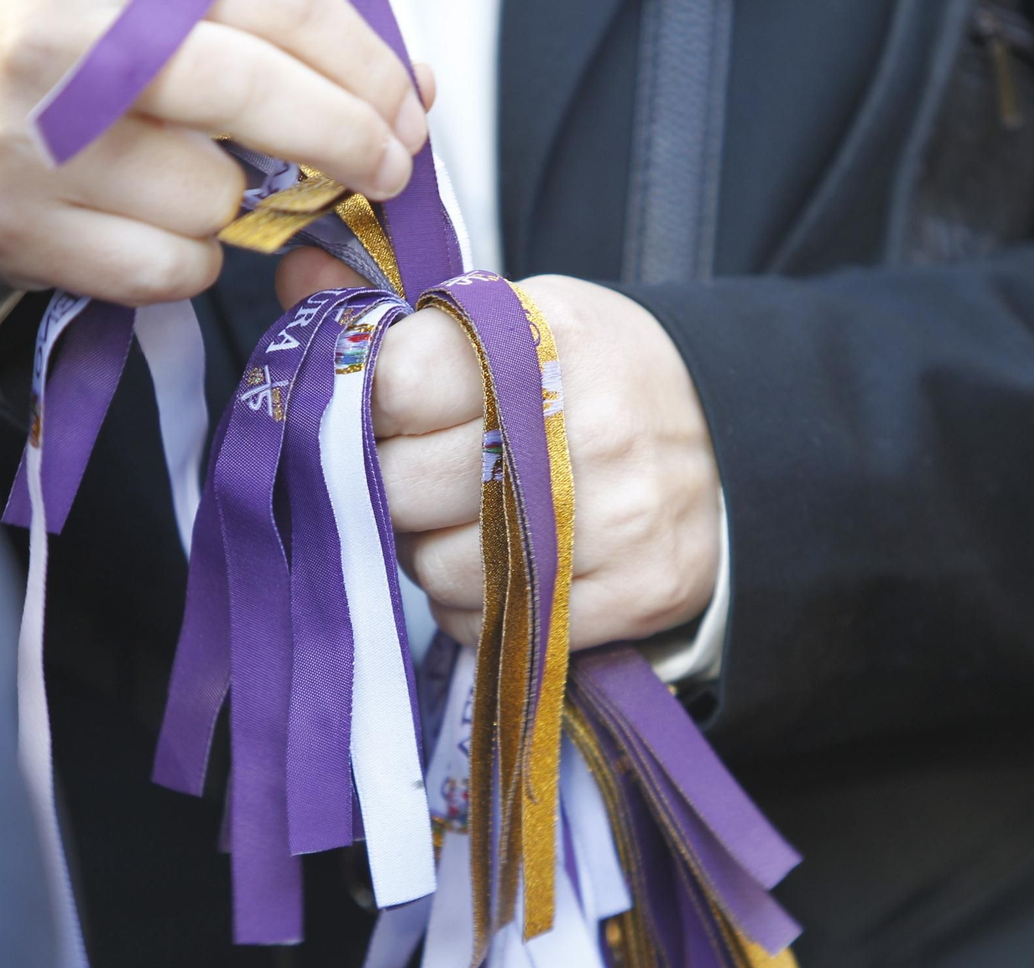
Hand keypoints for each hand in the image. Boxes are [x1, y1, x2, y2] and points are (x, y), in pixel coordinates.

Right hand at [0, 0, 432, 305]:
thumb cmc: (66, 57)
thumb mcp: (151, 11)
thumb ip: (274, 33)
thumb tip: (412, 87)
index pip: (275, 3)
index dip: (363, 62)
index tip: (411, 105)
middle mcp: (70, 51)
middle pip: (250, 95)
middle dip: (346, 136)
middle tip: (390, 163)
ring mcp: (39, 146)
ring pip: (214, 201)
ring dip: (235, 205)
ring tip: (189, 178)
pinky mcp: (22, 232)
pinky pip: (169, 269)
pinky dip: (185, 258)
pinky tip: (148, 223)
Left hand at [277, 250, 721, 649]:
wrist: (735, 438)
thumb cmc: (599, 375)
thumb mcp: (518, 316)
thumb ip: (404, 311)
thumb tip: (298, 279)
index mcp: (545, 340)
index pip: (393, 385)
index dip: (365, 407)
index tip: (380, 412)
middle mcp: (583, 430)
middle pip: (404, 487)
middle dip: (390, 486)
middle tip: (421, 470)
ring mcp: (616, 519)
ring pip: (439, 568)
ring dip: (430, 551)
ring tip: (469, 517)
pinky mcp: (636, 592)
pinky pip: (491, 622)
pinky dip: (476, 603)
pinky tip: (506, 564)